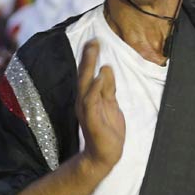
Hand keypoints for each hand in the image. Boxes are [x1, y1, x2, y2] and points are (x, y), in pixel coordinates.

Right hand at [75, 40, 124, 175]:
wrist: (104, 155)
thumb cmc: (108, 130)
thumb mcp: (111, 104)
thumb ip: (108, 88)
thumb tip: (106, 68)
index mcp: (89, 97)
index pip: (89, 74)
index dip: (91, 58)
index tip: (95, 41)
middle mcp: (84, 101)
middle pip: (84, 75)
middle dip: (88, 57)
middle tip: (92, 40)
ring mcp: (86, 109)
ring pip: (86, 84)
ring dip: (89, 66)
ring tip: (93, 49)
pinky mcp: (91, 118)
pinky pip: (92, 100)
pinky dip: (95, 87)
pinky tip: (100, 75)